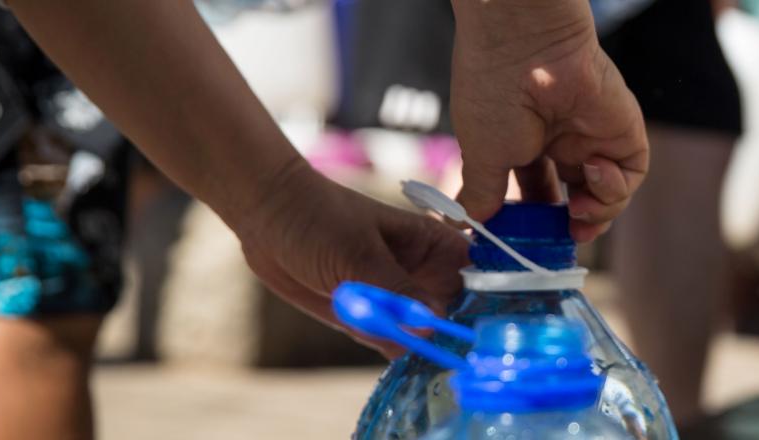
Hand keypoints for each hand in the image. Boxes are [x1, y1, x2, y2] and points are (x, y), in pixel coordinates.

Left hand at [226, 166, 469, 357]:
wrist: (266, 218)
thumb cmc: (317, 218)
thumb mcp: (357, 254)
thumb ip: (394, 291)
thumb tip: (430, 327)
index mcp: (436, 245)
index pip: (479, 277)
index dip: (490, 305)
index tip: (492, 336)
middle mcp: (424, 273)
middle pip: (458, 313)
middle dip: (459, 338)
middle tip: (463, 367)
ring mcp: (399, 298)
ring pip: (427, 333)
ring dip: (430, 353)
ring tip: (438, 374)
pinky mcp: (374, 318)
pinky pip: (396, 344)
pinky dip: (401, 357)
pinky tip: (410, 370)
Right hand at [449, 0, 647, 241]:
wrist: (525, 47)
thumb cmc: (495, 93)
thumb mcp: (481, 154)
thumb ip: (482, 193)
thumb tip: (468, 223)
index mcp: (525, 143)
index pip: (536, 192)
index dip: (536, 221)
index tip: (527, 240)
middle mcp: (561, 140)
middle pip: (576, 197)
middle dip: (573, 225)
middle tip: (563, 238)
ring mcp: (593, 136)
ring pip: (608, 194)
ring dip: (598, 213)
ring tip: (577, 209)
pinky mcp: (623, 131)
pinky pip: (631, 174)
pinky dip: (616, 187)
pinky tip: (593, 171)